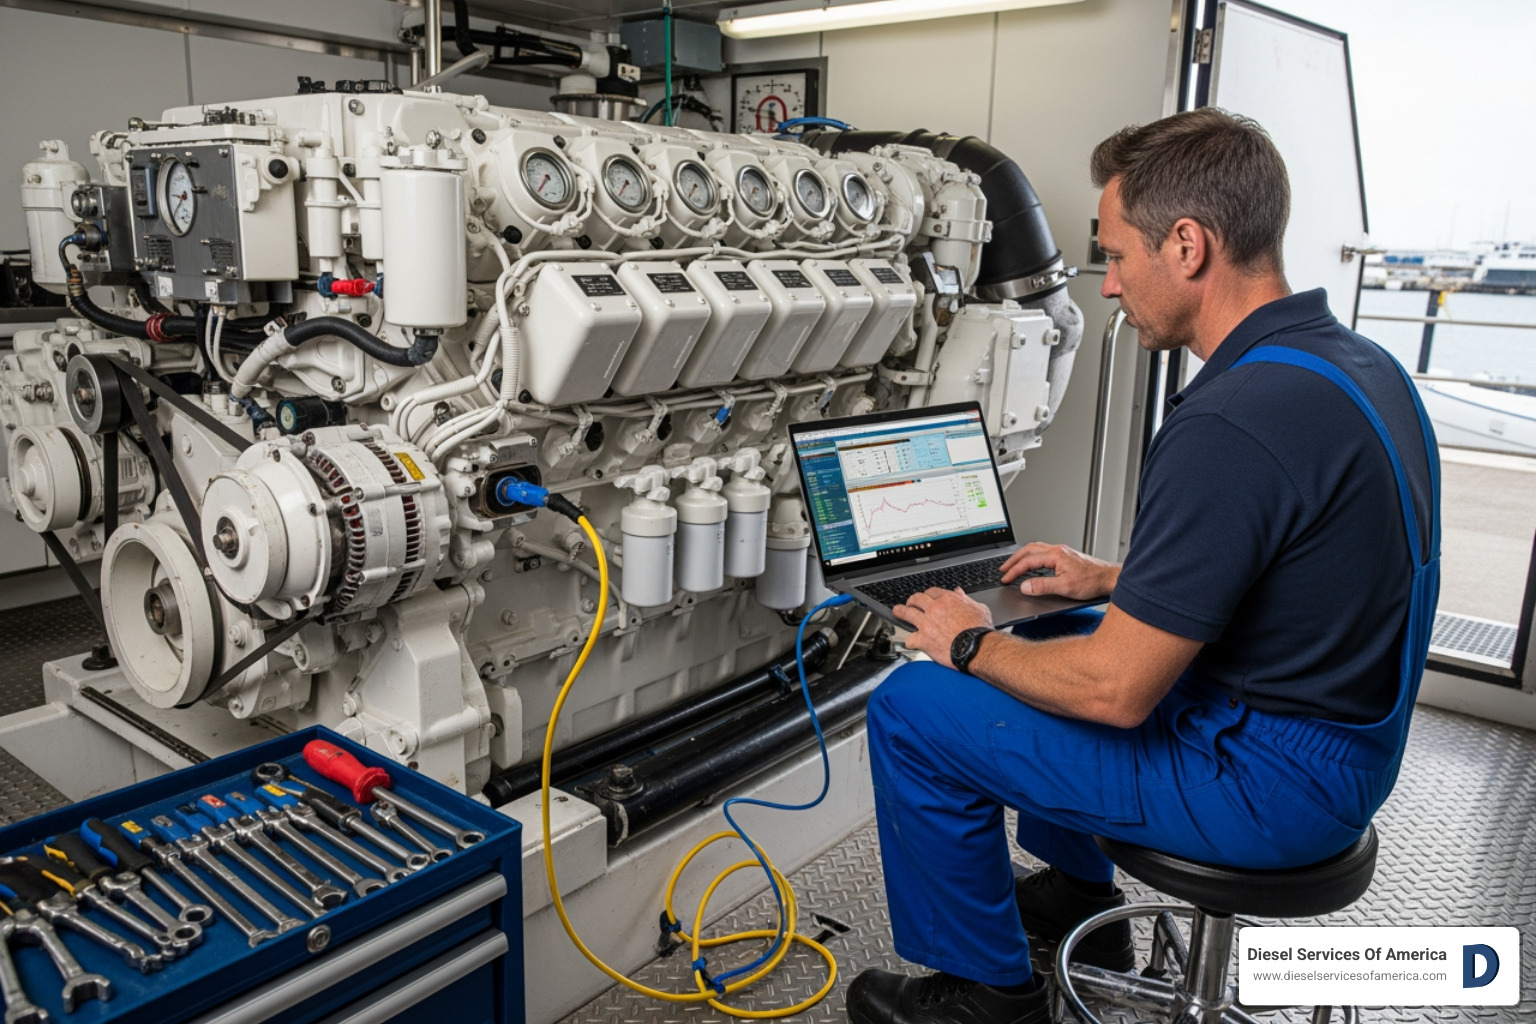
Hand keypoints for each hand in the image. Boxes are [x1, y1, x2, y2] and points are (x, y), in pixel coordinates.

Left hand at [892, 587, 993, 668]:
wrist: (977, 647)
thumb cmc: (980, 630)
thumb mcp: (979, 608)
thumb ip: (966, 599)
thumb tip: (959, 591)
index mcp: (948, 599)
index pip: (932, 592)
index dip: (928, 595)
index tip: (927, 598)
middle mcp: (935, 609)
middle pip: (916, 599)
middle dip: (911, 601)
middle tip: (910, 604)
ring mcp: (927, 624)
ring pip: (906, 613)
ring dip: (900, 612)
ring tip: (897, 612)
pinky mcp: (923, 640)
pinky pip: (910, 639)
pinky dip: (910, 641)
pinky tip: (911, 642)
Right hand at [1001, 542, 1118, 599]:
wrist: (1108, 578)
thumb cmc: (1092, 581)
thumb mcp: (1065, 587)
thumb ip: (1043, 586)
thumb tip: (1025, 586)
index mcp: (1055, 555)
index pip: (1028, 561)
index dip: (1014, 571)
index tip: (1006, 579)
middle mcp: (1057, 550)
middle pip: (1028, 550)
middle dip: (1013, 560)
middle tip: (1003, 569)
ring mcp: (1062, 552)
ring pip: (1035, 548)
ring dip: (1022, 556)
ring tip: (1013, 565)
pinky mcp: (1065, 556)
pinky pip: (1042, 551)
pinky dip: (1031, 556)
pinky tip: (1032, 564)